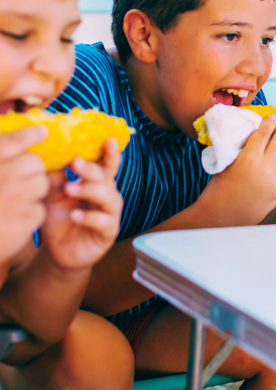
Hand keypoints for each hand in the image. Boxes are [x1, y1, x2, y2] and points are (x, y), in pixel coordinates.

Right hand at [0, 127, 49, 257]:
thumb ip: (2, 162)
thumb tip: (29, 139)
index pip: (11, 142)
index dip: (29, 135)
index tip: (43, 132)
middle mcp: (2, 175)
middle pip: (33, 163)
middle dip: (31, 170)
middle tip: (17, 182)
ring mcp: (14, 195)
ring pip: (41, 183)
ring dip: (33, 191)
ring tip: (12, 203)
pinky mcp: (26, 215)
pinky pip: (40, 206)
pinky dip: (31, 212)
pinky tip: (14, 220)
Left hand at [41, 139, 121, 272]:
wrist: (59, 250)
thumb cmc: (60, 218)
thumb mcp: (54, 195)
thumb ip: (56, 178)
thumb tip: (50, 156)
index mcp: (97, 183)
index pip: (106, 165)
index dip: (110, 152)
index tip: (107, 139)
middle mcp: (108, 195)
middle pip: (106, 177)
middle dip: (91, 168)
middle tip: (74, 162)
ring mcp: (110, 213)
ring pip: (108, 197)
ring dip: (89, 190)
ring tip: (69, 189)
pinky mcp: (109, 231)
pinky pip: (104, 221)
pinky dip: (89, 217)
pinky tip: (74, 215)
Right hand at [201, 114, 275, 224]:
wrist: (221, 215)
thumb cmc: (218, 187)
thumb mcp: (227, 162)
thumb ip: (243, 148)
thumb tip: (253, 134)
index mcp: (249, 157)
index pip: (264, 132)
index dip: (269, 122)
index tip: (272, 117)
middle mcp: (265, 167)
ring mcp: (274, 181)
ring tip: (272, 155)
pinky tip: (271, 172)